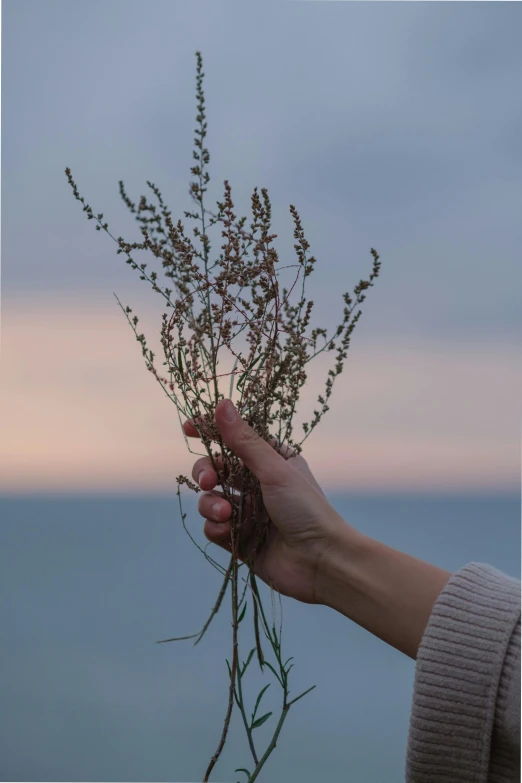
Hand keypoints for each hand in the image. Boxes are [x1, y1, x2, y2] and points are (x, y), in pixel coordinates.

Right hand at [184, 398, 347, 604]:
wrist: (320, 562)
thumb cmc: (307, 509)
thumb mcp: (274, 470)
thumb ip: (244, 441)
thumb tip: (222, 404)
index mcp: (272, 461)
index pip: (236, 439)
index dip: (211, 432)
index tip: (188, 427)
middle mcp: (259, 484)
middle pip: (217, 469)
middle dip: (206, 472)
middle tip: (208, 480)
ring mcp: (248, 513)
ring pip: (211, 499)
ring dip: (211, 504)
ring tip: (226, 513)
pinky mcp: (240, 539)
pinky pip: (214, 527)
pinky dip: (216, 527)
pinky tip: (227, 531)